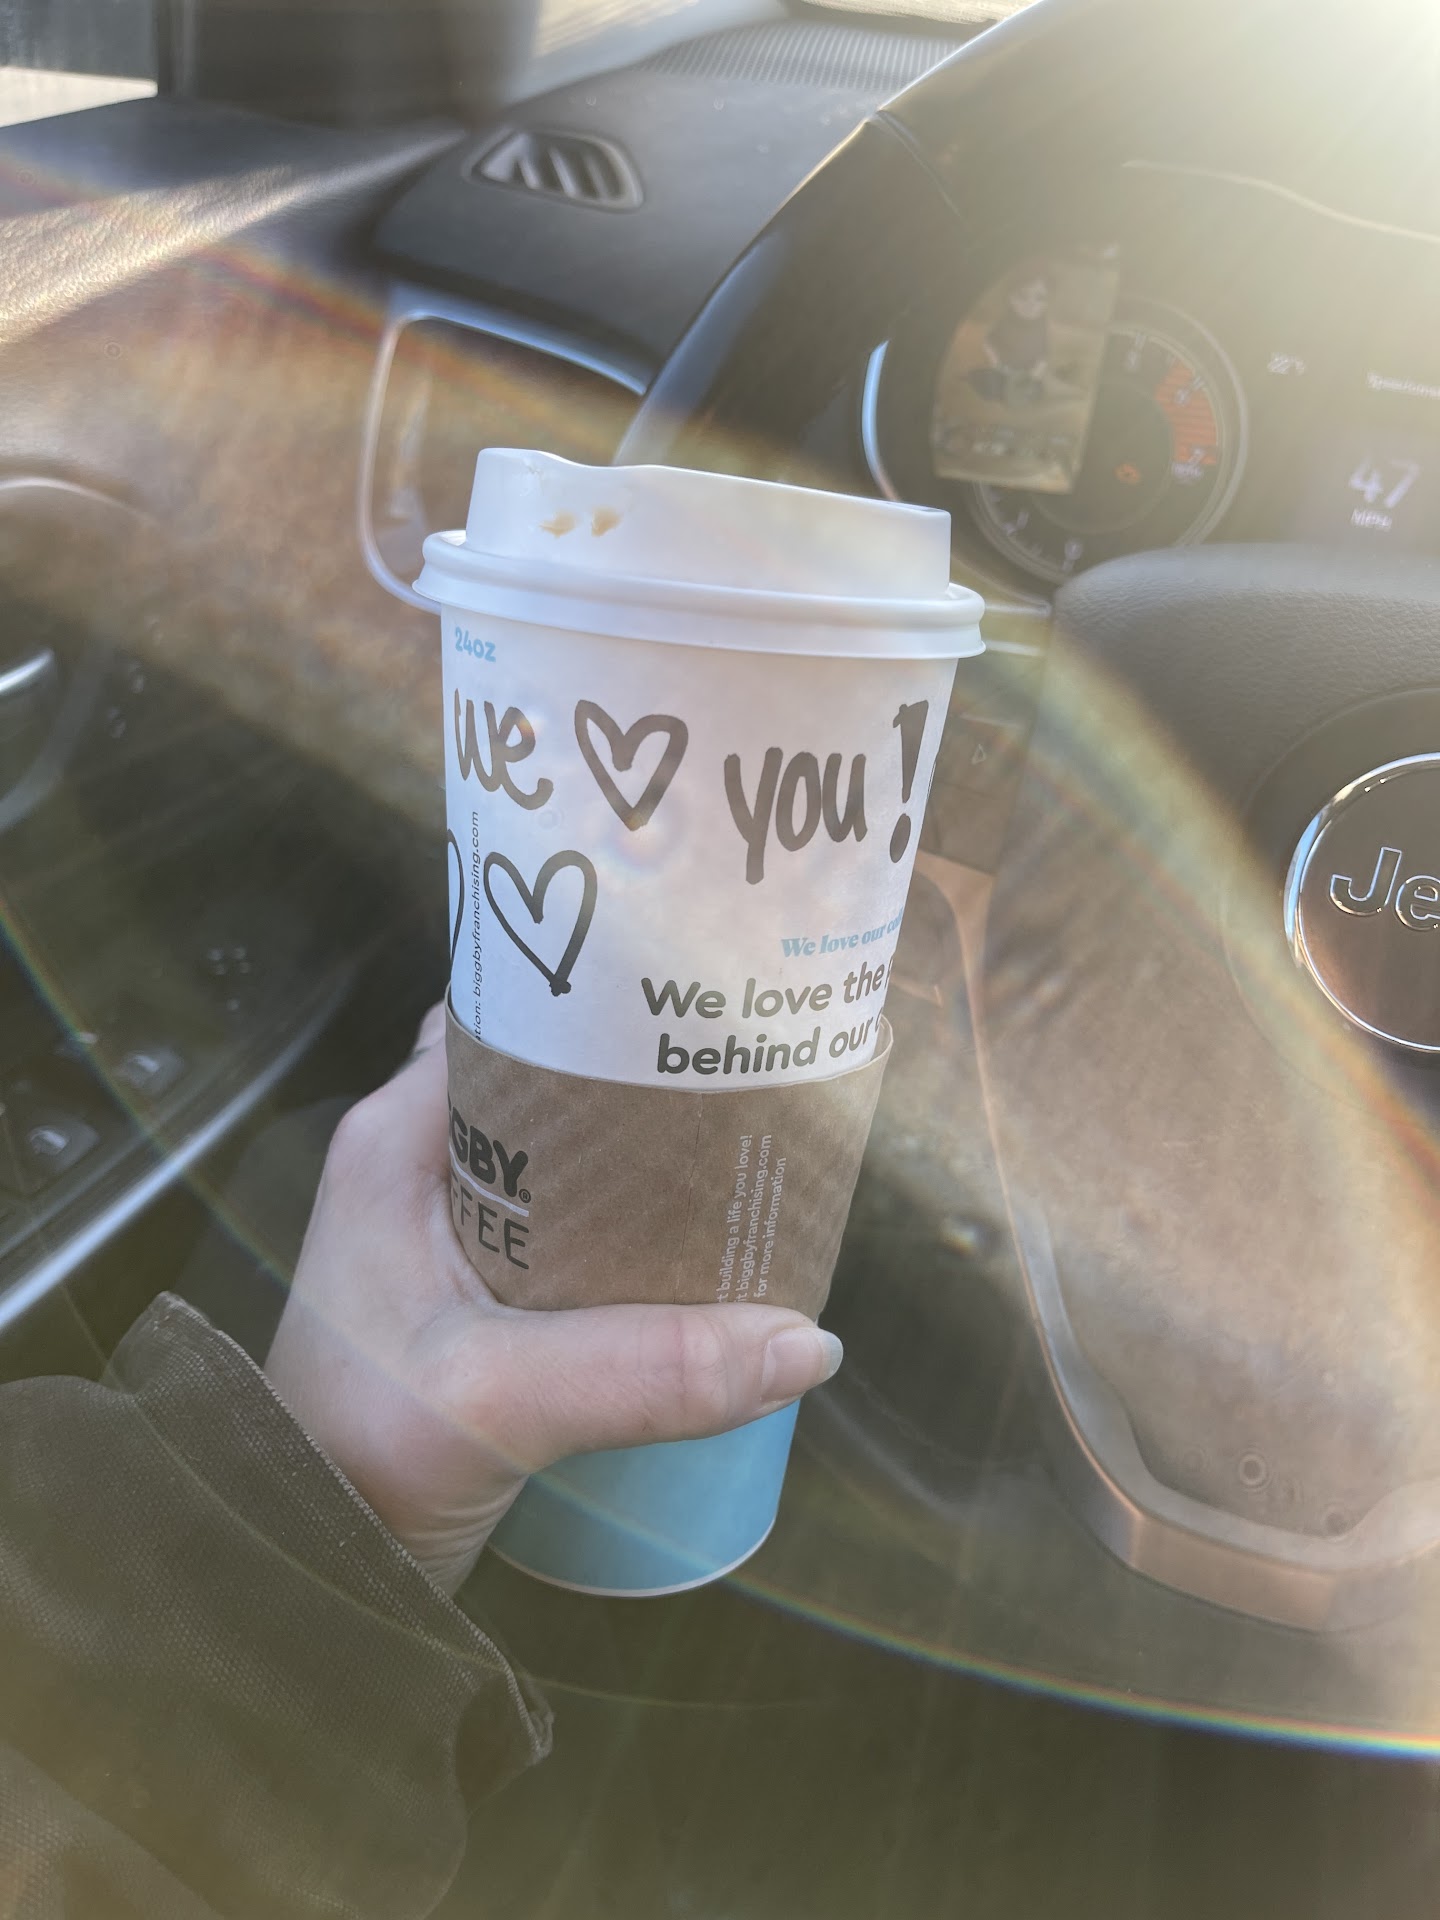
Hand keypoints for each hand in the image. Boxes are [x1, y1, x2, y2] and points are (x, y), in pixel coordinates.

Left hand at [265, 1006, 842, 1593]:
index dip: (610, 1005)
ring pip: (574, 1171)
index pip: (514, 1019)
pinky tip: (709, 1267)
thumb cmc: (354, 1457)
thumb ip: (646, 1370)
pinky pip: (577, 1242)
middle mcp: (422, 1170)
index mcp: (399, 1140)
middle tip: (761, 1096)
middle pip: (559, 1091)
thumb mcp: (499, 1399)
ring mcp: (449, 1242)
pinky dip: (638, 1246)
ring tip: (755, 1174)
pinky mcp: (476, 1309)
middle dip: (655, 1094)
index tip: (710, 1012)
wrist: (295, 1575)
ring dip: (654, 1178)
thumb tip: (806, 1343)